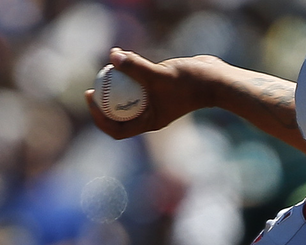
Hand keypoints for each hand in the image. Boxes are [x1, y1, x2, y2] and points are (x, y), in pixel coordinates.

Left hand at [85, 48, 222, 139]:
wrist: (215, 79)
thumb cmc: (189, 83)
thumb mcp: (159, 75)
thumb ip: (135, 66)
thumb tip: (112, 55)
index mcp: (149, 122)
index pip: (117, 129)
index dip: (99, 118)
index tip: (92, 100)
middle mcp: (151, 115)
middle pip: (118, 115)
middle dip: (102, 103)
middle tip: (91, 87)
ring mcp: (156, 102)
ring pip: (128, 97)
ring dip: (115, 86)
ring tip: (105, 70)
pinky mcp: (160, 87)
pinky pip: (139, 83)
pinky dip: (130, 73)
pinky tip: (125, 58)